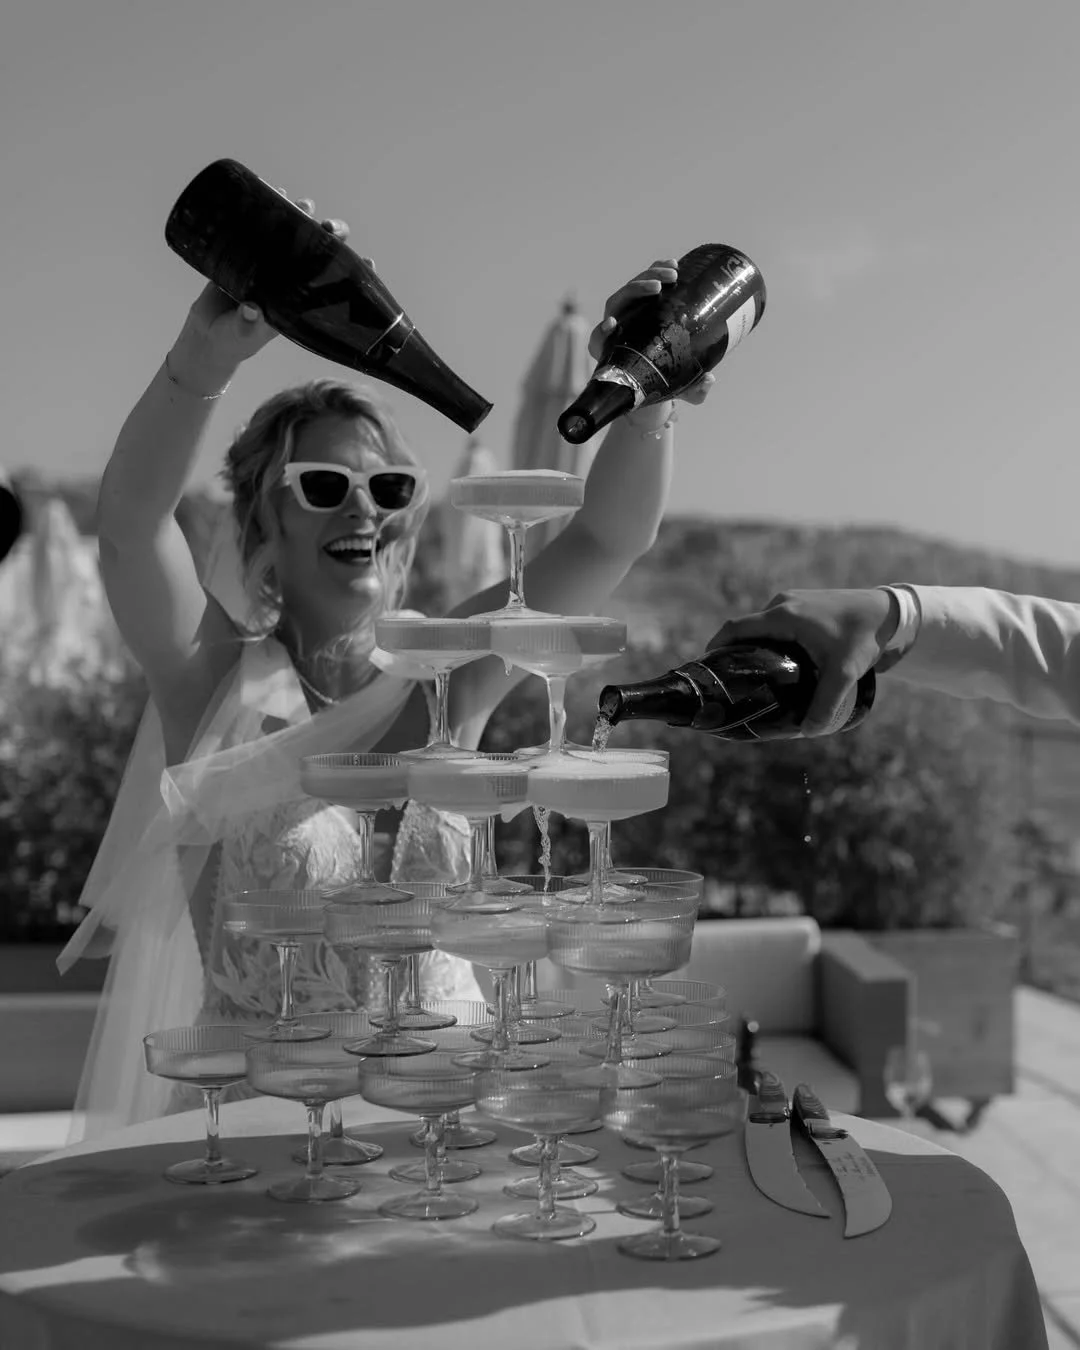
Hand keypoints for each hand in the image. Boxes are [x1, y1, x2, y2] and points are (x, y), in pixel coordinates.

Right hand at [169, 197, 366, 389]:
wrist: (206, 334)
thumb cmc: (232, 340)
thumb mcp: (242, 335)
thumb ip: (248, 326)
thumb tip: (253, 310)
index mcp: (299, 300)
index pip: (332, 283)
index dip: (352, 272)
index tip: (369, 262)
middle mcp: (289, 278)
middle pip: (318, 251)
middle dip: (329, 236)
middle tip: (328, 227)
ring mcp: (269, 262)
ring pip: (293, 233)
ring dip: (302, 215)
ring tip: (306, 204)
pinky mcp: (247, 251)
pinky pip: (260, 225)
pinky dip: (268, 206)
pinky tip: (275, 191)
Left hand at [588, 257, 715, 407]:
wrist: (661, 372)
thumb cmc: (665, 386)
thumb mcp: (680, 391)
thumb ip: (694, 391)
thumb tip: (709, 381)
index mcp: (613, 354)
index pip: (598, 341)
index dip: (601, 333)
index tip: (612, 325)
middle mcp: (616, 331)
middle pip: (616, 304)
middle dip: (635, 291)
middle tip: (658, 289)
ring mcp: (628, 314)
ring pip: (631, 289)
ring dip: (650, 276)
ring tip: (673, 273)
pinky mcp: (643, 302)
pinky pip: (645, 281)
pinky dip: (656, 271)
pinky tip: (674, 265)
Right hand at [706, 588, 897, 735]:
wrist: (892, 613)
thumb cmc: (864, 636)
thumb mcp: (844, 673)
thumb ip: (825, 703)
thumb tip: (808, 732)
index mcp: (782, 615)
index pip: (735, 629)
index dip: (715, 647)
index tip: (706, 669)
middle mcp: (783, 604)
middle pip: (746, 629)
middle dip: (734, 652)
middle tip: (731, 681)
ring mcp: (794, 602)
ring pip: (763, 627)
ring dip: (754, 647)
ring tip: (754, 677)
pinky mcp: (806, 607)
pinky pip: (777, 624)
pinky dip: (771, 641)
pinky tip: (780, 664)